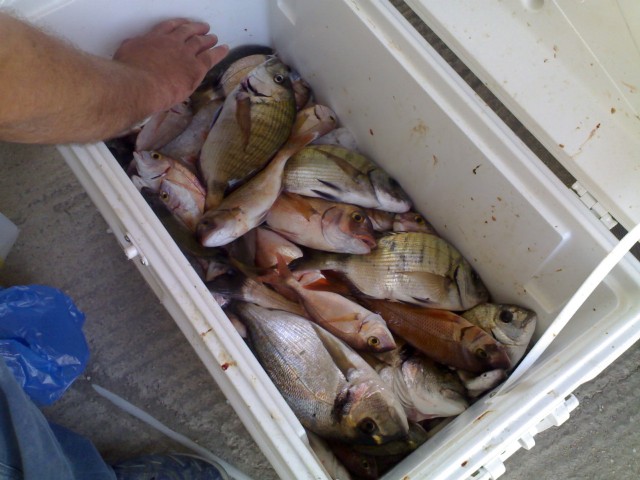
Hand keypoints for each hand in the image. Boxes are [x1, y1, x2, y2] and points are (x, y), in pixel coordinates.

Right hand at [114, 18, 228, 111]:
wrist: (141, 84)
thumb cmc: (129, 72)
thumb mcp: (126, 52)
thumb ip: (132, 47)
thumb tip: (132, 45)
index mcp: (154, 38)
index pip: (169, 27)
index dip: (179, 24)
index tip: (184, 24)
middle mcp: (172, 42)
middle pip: (188, 32)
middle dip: (197, 29)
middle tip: (204, 28)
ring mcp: (186, 54)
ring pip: (201, 42)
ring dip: (209, 39)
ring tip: (214, 38)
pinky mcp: (196, 68)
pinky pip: (211, 57)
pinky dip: (219, 51)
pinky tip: (225, 48)